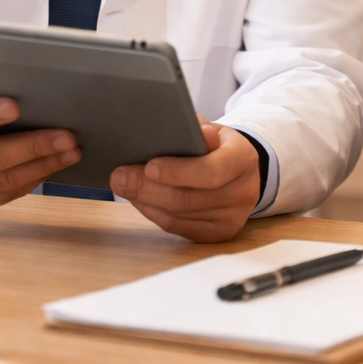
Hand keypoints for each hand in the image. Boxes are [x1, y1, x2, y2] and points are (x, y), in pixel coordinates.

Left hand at [109, 117, 261, 242]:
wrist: (241, 171)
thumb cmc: (218, 146)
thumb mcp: (212, 129)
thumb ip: (197, 129)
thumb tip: (181, 132)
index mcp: (243, 158)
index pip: (211, 171)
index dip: (177, 172)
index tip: (148, 166)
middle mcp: (243, 192)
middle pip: (188, 198)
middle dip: (148, 188)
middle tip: (119, 177)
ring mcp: (232, 218)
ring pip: (179, 216)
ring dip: (145, 201)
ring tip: (123, 186)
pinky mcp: (218, 234)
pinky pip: (178, 228)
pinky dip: (153, 214)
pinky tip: (139, 200)